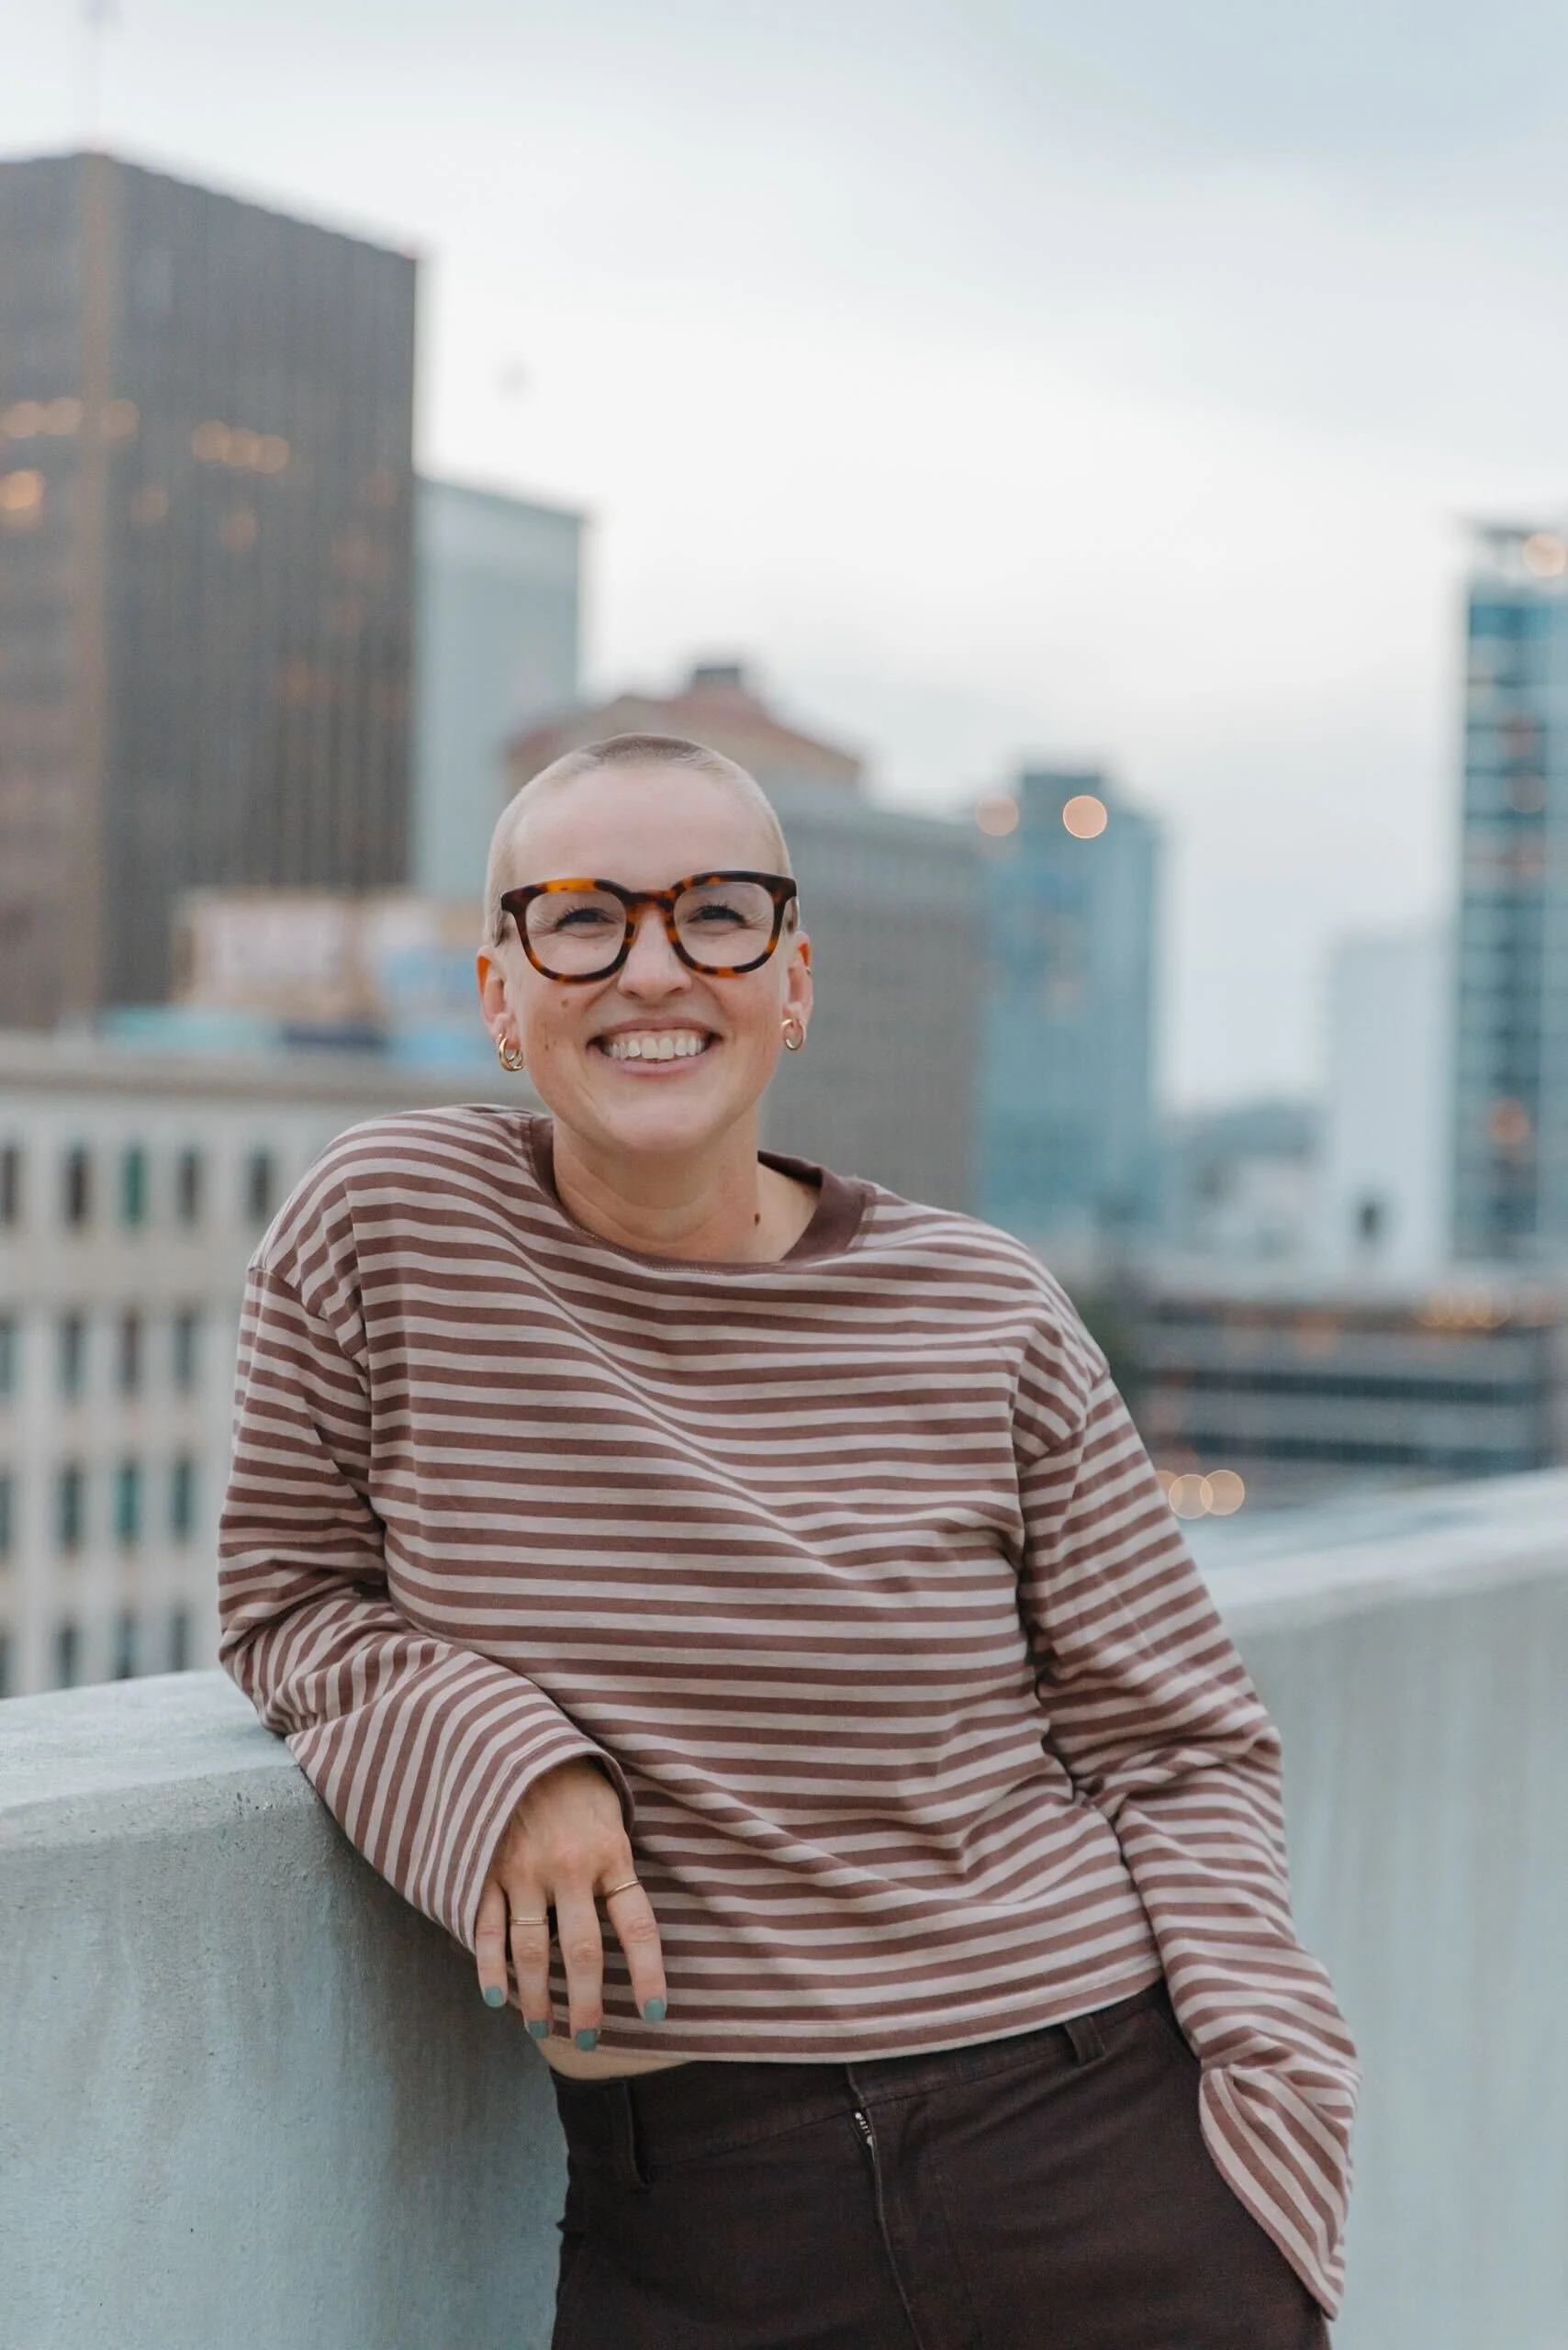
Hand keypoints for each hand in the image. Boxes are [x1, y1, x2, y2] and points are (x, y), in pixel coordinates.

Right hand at [473, 1757, 667, 2045]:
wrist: (515, 1737)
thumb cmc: (574, 1781)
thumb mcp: (612, 1811)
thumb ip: (617, 1864)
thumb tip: (626, 1923)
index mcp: (611, 1853)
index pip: (638, 1927)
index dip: (648, 1974)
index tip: (654, 2013)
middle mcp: (569, 1868)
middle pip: (583, 1953)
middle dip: (587, 2004)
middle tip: (589, 2039)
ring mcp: (523, 1870)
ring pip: (532, 1952)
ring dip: (538, 1997)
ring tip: (544, 2027)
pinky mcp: (485, 1869)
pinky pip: (487, 1929)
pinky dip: (490, 1968)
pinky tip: (498, 1998)